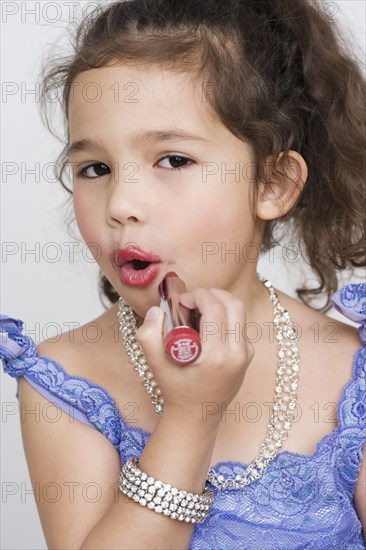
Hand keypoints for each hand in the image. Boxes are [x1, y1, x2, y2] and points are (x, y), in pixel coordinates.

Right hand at [136, 288, 254, 428]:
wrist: (197, 415)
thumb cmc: (176, 390)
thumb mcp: (155, 365)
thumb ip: (148, 336)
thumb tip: (157, 310)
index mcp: (216, 356)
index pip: (215, 308)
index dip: (197, 296)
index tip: (182, 301)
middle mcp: (236, 354)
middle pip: (233, 304)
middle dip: (210, 293)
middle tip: (191, 300)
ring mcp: (245, 354)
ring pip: (239, 310)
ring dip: (219, 301)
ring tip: (199, 308)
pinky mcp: (248, 354)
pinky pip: (239, 323)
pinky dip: (224, 315)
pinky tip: (207, 324)